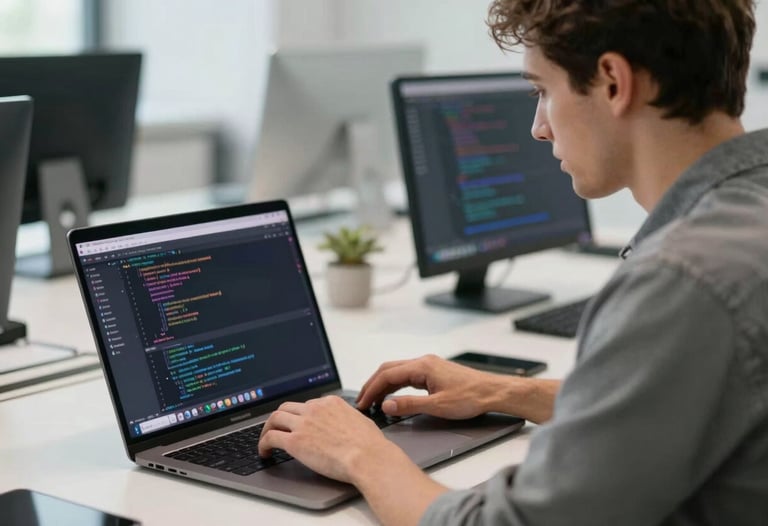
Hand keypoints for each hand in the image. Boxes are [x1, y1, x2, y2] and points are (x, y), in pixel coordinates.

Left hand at [257, 395, 402, 483]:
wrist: (368, 457)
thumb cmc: (370, 445)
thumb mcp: (360, 421)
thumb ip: (347, 419)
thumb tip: (346, 425)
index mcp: (331, 403)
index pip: (308, 404)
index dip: (299, 415)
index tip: (297, 424)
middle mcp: (315, 409)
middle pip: (288, 407)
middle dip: (280, 418)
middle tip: (276, 429)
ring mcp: (303, 424)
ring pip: (275, 418)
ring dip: (267, 429)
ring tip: (265, 440)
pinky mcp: (295, 441)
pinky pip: (271, 437)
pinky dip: (263, 444)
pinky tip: (264, 452)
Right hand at [355, 354, 510, 418]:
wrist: (493, 392)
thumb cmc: (471, 397)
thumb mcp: (438, 406)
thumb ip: (409, 405)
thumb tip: (387, 405)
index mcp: (422, 366)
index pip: (387, 374)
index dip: (371, 389)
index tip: (362, 402)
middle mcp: (423, 362)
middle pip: (389, 370)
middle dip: (373, 385)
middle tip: (362, 401)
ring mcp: (429, 366)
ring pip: (398, 372)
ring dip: (383, 385)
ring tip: (373, 401)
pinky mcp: (433, 373)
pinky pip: (407, 376)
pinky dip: (395, 385)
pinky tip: (392, 396)